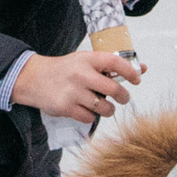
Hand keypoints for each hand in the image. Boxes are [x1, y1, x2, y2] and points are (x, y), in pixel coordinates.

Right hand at [16, 38, 142, 124]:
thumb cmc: (65, 70)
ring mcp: (72, 91)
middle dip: (123, 97)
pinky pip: (89, 117)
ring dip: (108, 110)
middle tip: (123, 98)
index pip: (115, 62)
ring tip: (104, 107)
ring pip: (104, 107)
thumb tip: (142, 68)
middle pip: (114, 89)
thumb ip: (109, 66)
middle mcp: (80, 74)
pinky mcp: (65, 107)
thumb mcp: (85, 61)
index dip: (130, 71)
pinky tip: (85, 109)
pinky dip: (91, 116)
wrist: (34, 78)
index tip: (136, 80)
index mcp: (87, 59)